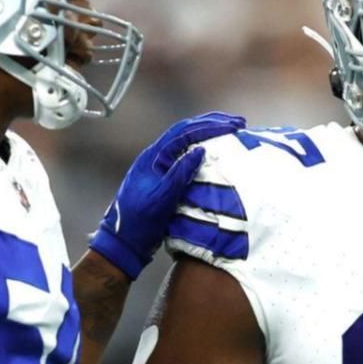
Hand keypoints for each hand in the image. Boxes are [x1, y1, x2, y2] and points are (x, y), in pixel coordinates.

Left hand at [90, 112, 246, 278]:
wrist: (124, 241)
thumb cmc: (139, 221)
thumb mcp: (161, 198)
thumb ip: (180, 173)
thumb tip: (200, 150)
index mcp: (153, 157)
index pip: (184, 132)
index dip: (209, 125)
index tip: (232, 124)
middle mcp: (157, 157)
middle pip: (186, 132)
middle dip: (212, 124)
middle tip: (238, 122)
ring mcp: (161, 168)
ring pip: (187, 143)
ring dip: (209, 135)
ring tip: (231, 132)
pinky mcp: (165, 179)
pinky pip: (187, 158)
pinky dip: (204, 152)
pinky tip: (217, 155)